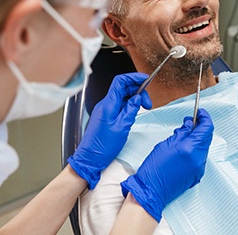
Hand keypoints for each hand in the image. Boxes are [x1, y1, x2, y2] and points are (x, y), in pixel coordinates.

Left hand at [68, 73, 151, 189]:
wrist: (89, 159)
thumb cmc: (102, 147)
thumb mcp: (122, 127)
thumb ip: (131, 110)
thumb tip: (138, 98)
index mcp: (108, 104)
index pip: (120, 81)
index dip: (134, 78)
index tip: (146, 80)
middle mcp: (105, 104)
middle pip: (123, 87)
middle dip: (138, 90)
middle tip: (148, 102)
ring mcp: (105, 109)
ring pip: (122, 96)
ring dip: (134, 98)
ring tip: (144, 108)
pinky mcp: (106, 115)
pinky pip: (119, 104)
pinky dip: (129, 105)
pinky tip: (135, 112)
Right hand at [121, 108, 213, 221]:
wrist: (151, 191)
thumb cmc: (154, 168)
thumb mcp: (166, 144)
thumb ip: (181, 133)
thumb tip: (190, 124)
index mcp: (191, 149)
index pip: (206, 128)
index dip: (204, 117)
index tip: (200, 113)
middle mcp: (198, 159)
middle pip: (207, 137)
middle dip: (200, 127)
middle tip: (189, 122)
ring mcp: (199, 168)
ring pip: (203, 147)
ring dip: (197, 138)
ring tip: (183, 135)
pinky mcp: (196, 174)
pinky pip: (200, 157)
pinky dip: (195, 149)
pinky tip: (184, 147)